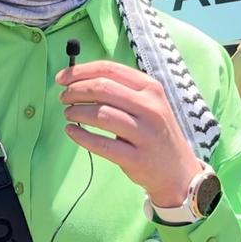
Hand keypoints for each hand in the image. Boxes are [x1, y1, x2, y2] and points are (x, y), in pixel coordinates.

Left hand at [55, 60, 201, 206]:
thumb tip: (80, 79)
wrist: (179, 171)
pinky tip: (71, 131)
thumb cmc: (156, 133)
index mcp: (151, 88)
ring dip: (76, 112)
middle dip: (75, 91)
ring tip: (68, 114)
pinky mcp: (136, 158)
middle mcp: (151, 107)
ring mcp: (145, 133)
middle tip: (63, 97)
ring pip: (100, 114)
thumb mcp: (149, 104)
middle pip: (103, 88)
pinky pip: (101, 144)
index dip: (81, 71)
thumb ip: (122, 90)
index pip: (110, 69)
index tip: (62, 78)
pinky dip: (81, 136)